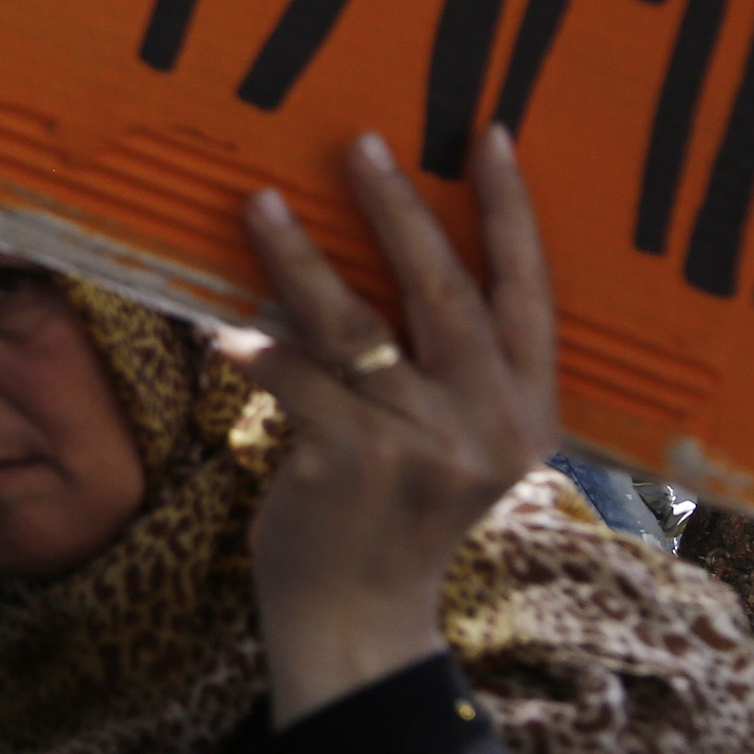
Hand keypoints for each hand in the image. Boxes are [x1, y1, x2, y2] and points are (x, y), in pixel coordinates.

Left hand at [219, 126, 554, 730]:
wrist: (359, 618)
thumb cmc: (395, 509)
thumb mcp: (457, 441)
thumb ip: (452, 365)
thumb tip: (398, 241)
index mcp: (528, 410)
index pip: (529, 292)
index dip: (511, 212)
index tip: (488, 135)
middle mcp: (489, 425)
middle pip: (444, 291)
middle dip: (398, 210)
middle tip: (360, 144)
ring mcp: (422, 447)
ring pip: (355, 325)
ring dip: (300, 258)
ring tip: (260, 202)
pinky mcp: (351, 465)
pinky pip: (294, 379)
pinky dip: (256, 348)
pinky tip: (223, 328)